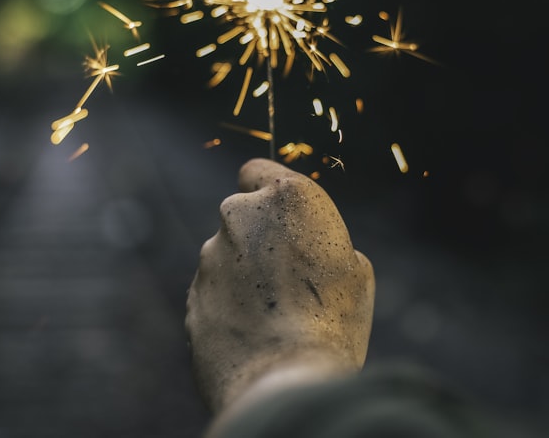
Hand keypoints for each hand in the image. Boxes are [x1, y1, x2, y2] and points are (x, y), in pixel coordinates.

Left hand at [185, 158, 374, 426]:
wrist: (285, 379)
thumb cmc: (332, 320)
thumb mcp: (355, 270)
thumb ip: (323, 243)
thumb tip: (306, 252)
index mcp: (286, 197)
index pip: (258, 170)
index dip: (268, 190)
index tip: (281, 213)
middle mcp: (239, 215)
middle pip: (242, 214)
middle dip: (258, 236)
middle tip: (289, 276)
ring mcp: (210, 257)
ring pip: (226, 256)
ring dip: (242, 274)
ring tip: (274, 315)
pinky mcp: (193, 296)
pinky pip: (213, 292)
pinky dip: (228, 305)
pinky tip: (254, 334)